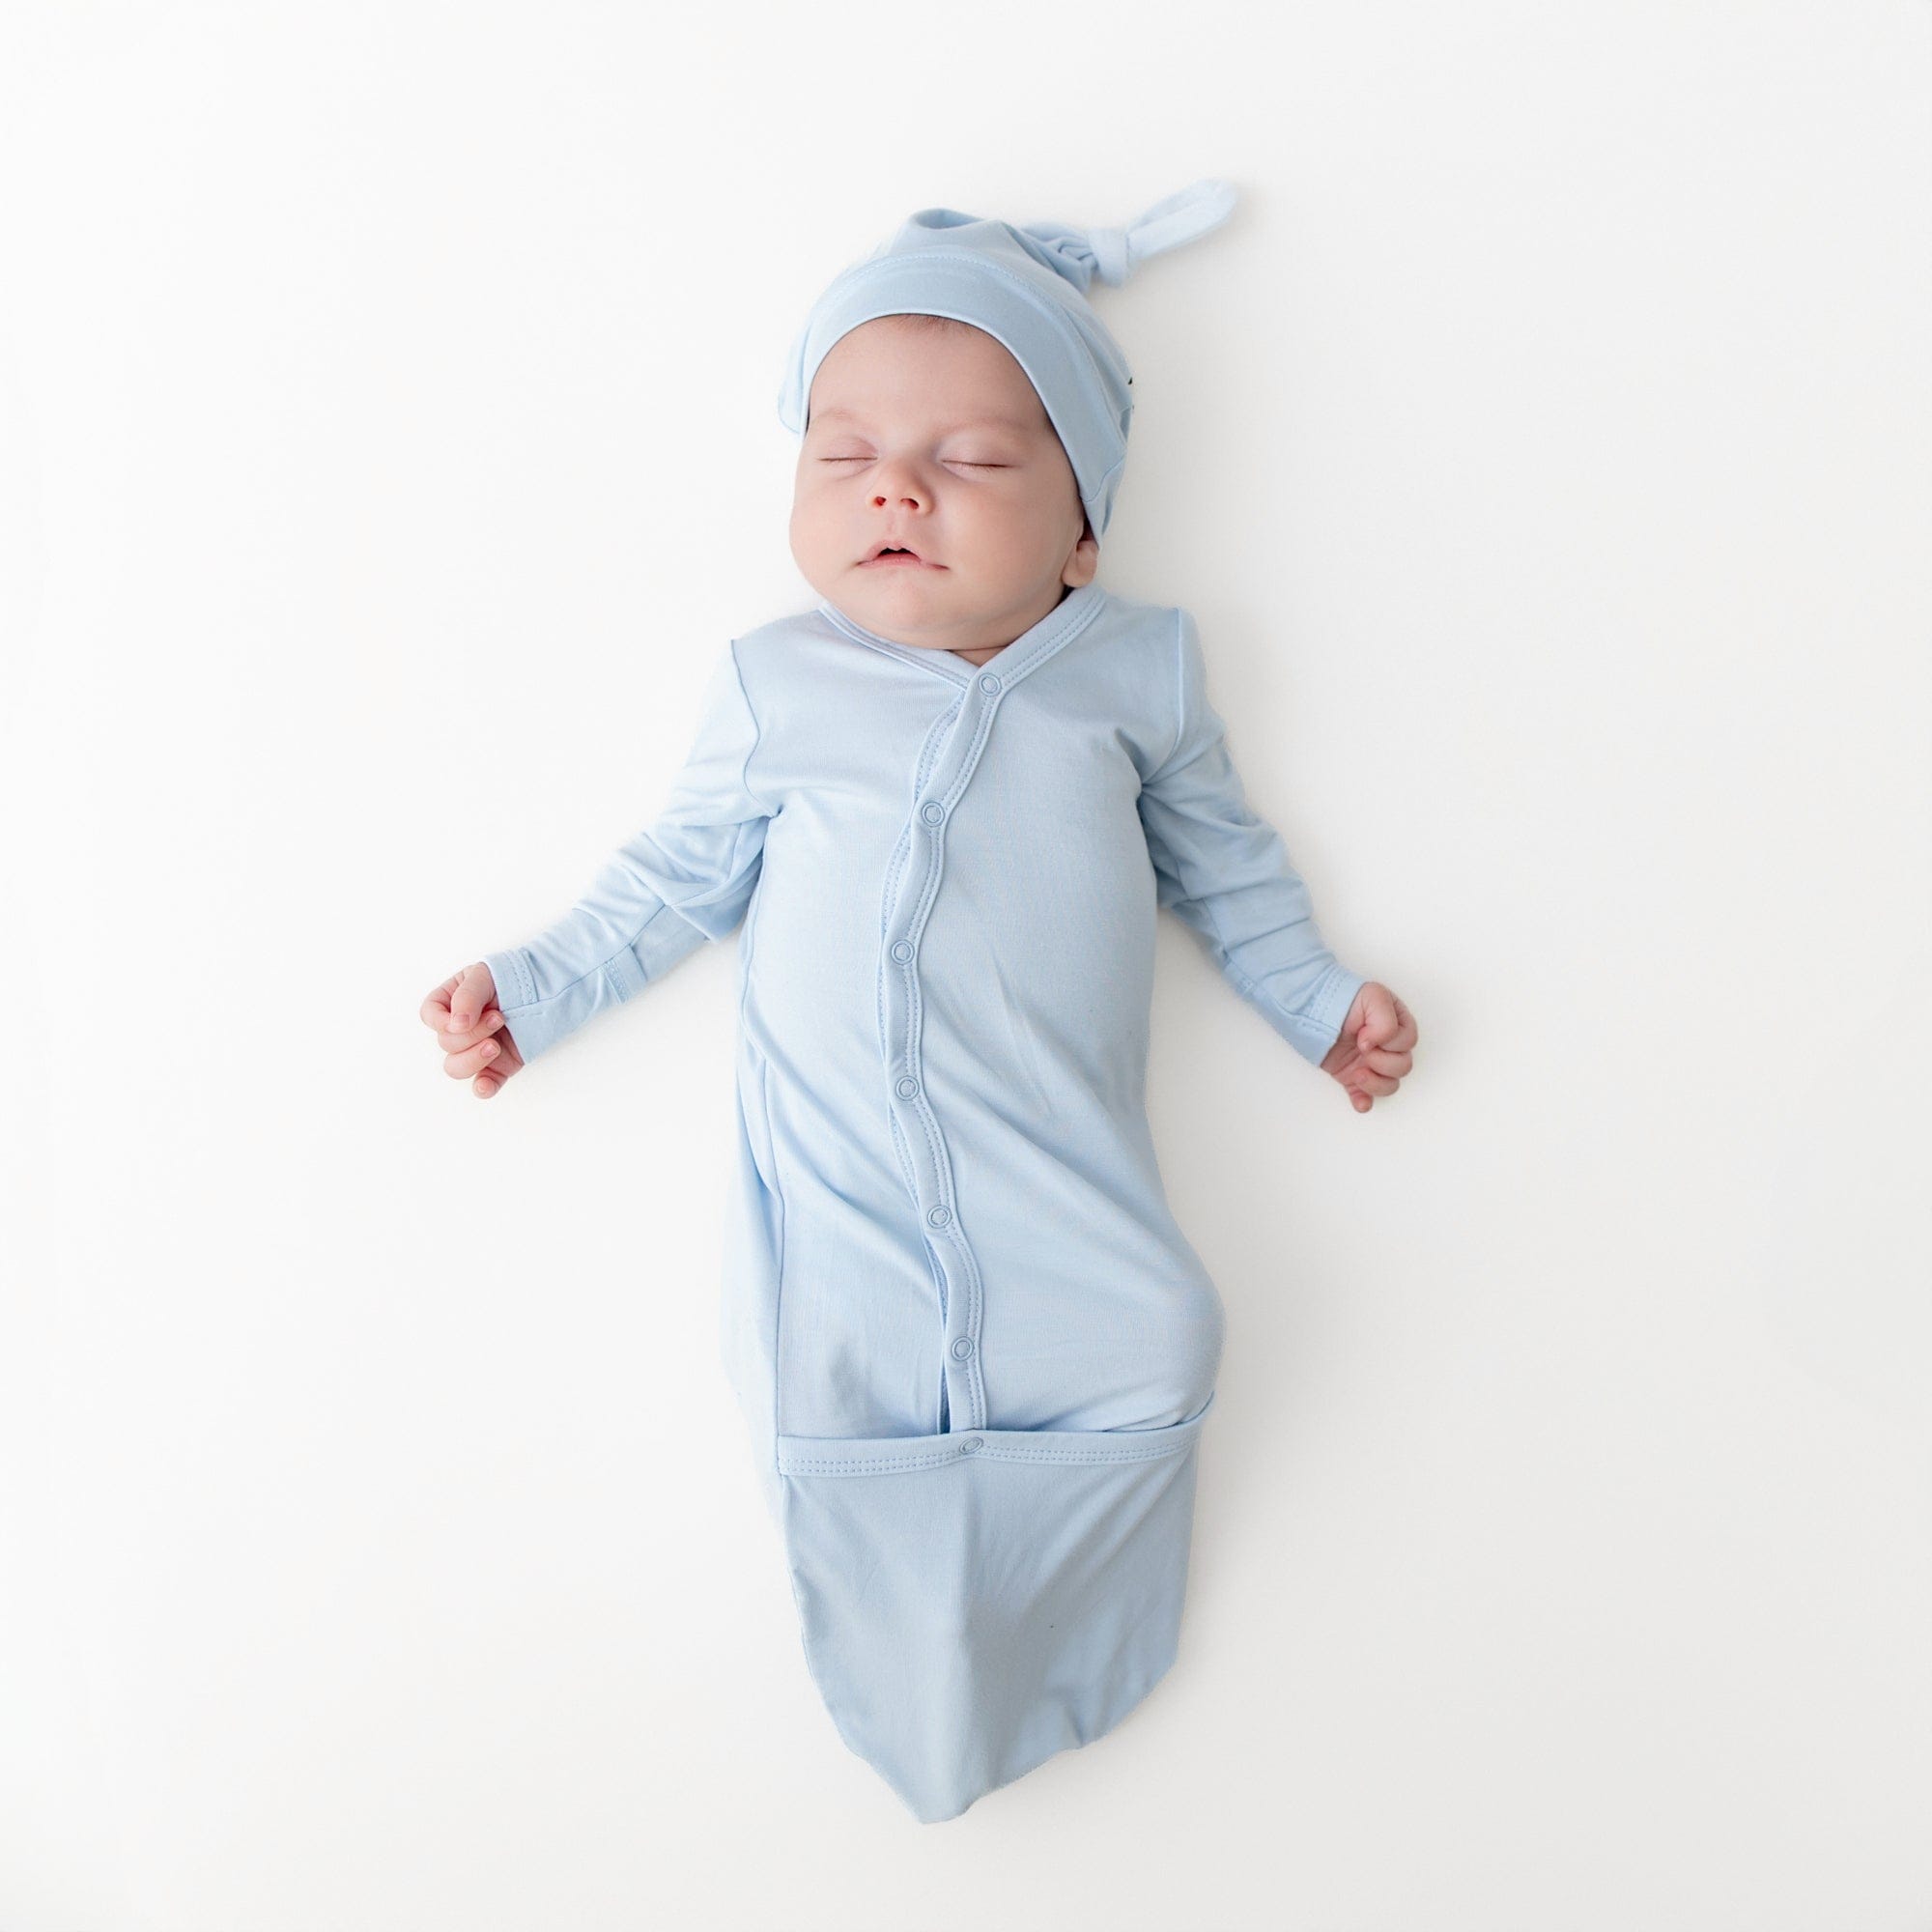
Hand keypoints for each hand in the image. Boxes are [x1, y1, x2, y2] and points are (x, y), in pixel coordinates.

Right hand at [421, 962, 523, 1098]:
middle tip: (499, 1017)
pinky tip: (485, 1085)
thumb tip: (456, 1025)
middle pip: (446, 1043)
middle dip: (472, 1034)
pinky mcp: (499, 1066)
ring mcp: (477, 1048)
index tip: (463, 1020)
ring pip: (456, 1067)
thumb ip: (467, 996)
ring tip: (496, 1045)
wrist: (550, 990)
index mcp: (451, 1002)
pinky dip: (483, 1088)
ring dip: (473, 1059)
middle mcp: (461, 1028)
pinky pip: (484, 1084)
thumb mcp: (486, 975)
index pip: (430, 1016)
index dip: (441, 1022)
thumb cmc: (514, 977)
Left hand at [1321, 981, 1416, 1113]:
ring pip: (1390, 1085)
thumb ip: (1386, 1021)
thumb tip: (1376, 1045)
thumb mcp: (1373, 996)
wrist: (1310, 1007)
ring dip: (1375, 1084)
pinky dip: (1364, 1102)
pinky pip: (1366, 1097)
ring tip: (1356, 1074)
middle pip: (1403, 1066)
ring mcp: (1370, 1063)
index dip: (1390, 1042)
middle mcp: (1387, 1046)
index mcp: (1397, 1025)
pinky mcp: (1352, 1077)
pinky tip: (1360, 1102)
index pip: (1408, 1042)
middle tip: (1361, 1050)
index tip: (1365, 1035)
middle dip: (1383, 1063)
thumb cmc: (1343, 997)